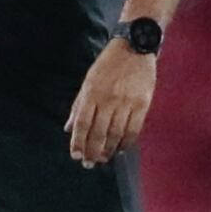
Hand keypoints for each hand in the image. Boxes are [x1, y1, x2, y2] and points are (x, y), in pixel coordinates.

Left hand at [65, 43, 156, 167]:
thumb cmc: (108, 65)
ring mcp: (126, 102)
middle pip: (98, 132)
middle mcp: (108, 99)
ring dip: (108, 150)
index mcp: (92, 92)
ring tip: (103, 159)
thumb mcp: (88, 81)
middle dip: (92, 151)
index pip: (82, 123)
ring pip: (116, 134)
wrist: (135, 47)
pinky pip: (133, 129)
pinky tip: (120, 149)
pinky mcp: (143, 104)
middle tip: (89, 164)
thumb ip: (78, 105)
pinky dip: (126, 142)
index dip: (78, 142)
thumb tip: (68, 128)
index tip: (76, 156)